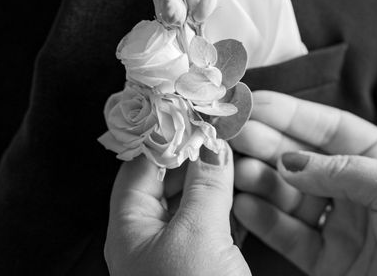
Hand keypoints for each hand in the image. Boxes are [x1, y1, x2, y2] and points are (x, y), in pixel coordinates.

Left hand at [104, 142, 249, 275]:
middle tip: (220, 134)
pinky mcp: (203, 265)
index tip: (193, 115)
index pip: (140, 167)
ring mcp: (177, 254)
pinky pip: (213, 225)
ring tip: (236, 157)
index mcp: (130, 231)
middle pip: (167, 182)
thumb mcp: (199, 234)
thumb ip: (207, 184)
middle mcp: (149, 241)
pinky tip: (246, 191)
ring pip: (193, 203)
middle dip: (195, 157)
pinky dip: (229, 206)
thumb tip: (212, 145)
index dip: (166, 138)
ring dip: (215, 180)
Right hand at [231, 91, 376, 275]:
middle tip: (234, 132)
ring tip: (234, 168)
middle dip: (267, 142)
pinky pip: (290, 236)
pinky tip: (244, 204)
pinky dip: (265, 220)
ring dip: (260, 179)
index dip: (291, 114)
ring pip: (291, 195)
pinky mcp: (330, 262)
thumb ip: (344, 171)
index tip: (255, 103)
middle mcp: (358, 189)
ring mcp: (342, 225)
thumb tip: (290, 160)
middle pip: (303, 158)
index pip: (328, 128)